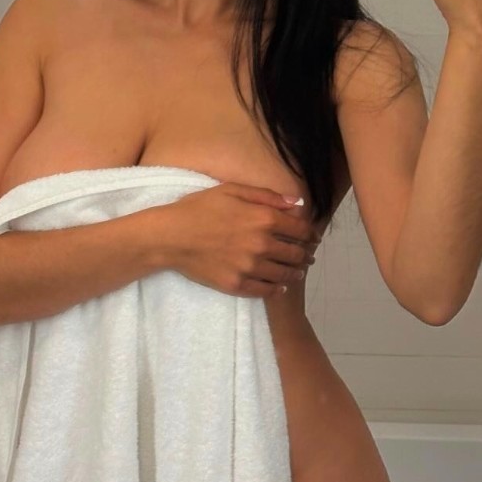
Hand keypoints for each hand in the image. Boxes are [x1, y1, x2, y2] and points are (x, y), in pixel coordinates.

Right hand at [161, 182, 320, 298]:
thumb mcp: (232, 190)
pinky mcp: (236, 285)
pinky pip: (265, 290)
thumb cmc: (199, 208)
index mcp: (263, 218)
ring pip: (284, 274)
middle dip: (305, 254)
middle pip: (295, 253)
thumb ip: (267, 196)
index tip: (312, 237)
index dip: (310, 233)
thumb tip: (296, 202)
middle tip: (307, 255)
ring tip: (298, 271)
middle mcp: (262, 244)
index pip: (300, 229)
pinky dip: (277, 289)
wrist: (170, 236)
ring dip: (295, 272)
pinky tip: (280, 286)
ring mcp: (250, 267)